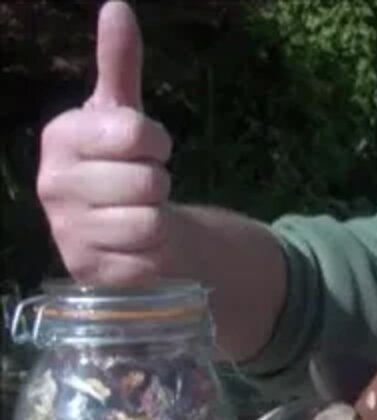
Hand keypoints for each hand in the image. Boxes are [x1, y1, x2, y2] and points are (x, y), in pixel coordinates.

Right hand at [37, 1, 179, 285]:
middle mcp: (53, 183)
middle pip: (147, 181)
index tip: (145, 149)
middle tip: (143, 188)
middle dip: (159, 183)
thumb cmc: (121, 164)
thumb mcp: (123, 115)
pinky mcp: (90, 271)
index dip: (156, 143)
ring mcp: (67, 230)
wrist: (121, 231)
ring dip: (159, 220)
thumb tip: (117, 8)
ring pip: (148, 222)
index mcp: (60, 137)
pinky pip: (146, 260)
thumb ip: (120, 64)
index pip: (135, 133)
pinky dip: (154, 255)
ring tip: (140, 215)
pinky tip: (138, 248)